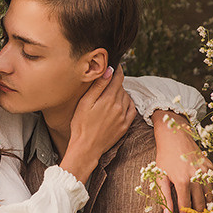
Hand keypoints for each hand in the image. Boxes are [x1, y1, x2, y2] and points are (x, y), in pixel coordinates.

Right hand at [63, 66, 135, 182]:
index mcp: (109, 99)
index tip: (115, 65)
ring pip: (126, 97)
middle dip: (116, 81)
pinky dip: (127, 103)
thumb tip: (109, 70)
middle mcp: (120, 106)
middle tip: (108, 80)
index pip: (118, 77)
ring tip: (109, 95)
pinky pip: (131, 109)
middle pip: (121, 87)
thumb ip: (98, 86)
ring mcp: (124, 116)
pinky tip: (119, 104)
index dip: (117, 69)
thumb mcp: (85, 103)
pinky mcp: (125, 125)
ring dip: (120, 93)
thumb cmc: (81, 125)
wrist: (86, 148)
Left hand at [153, 110, 212, 212]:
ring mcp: (205, 172)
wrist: (174, 134)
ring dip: (207, 209)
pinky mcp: (210, 167)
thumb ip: (164, 197)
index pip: (185, 208)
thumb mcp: (159, 176)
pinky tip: (209, 202)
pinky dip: (212, 195)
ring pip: (210, 197)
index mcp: (182, 181)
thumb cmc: (164, 156)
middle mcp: (196, 178)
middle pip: (200, 205)